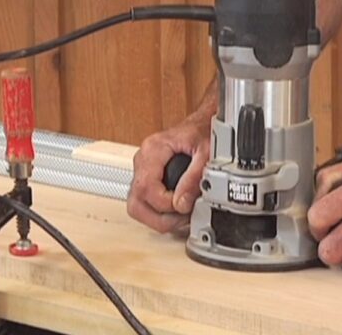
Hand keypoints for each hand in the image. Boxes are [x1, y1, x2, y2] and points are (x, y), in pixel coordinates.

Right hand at [128, 112, 209, 232]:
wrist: (203, 122)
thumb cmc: (202, 131)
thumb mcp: (206, 151)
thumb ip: (194, 177)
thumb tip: (182, 203)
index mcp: (153, 149)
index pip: (146, 187)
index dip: (166, 204)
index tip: (184, 206)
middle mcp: (143, 160)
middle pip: (136, 202)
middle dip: (159, 217)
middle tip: (181, 219)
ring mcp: (143, 171)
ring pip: (137, 206)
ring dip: (159, 218)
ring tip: (181, 217)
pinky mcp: (149, 179)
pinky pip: (146, 204)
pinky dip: (160, 214)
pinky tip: (178, 213)